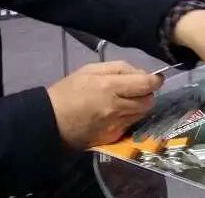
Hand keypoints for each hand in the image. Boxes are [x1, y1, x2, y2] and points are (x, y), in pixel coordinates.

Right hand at [47, 61, 161, 149]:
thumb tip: (142, 73)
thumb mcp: (91, 70)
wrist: (49, 121)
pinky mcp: (112, 137)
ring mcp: (115, 125)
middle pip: (149, 101)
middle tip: (138, 89)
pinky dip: (129, 117)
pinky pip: (131, 125)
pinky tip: (117, 113)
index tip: (155, 78)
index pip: (146, 84)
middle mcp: (116, 107)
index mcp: (110, 87)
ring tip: (126, 101)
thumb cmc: (69, 91)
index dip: (155, 80)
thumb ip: (120, 68)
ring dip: (139, 106)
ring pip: (142, 113)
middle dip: (148, 94)